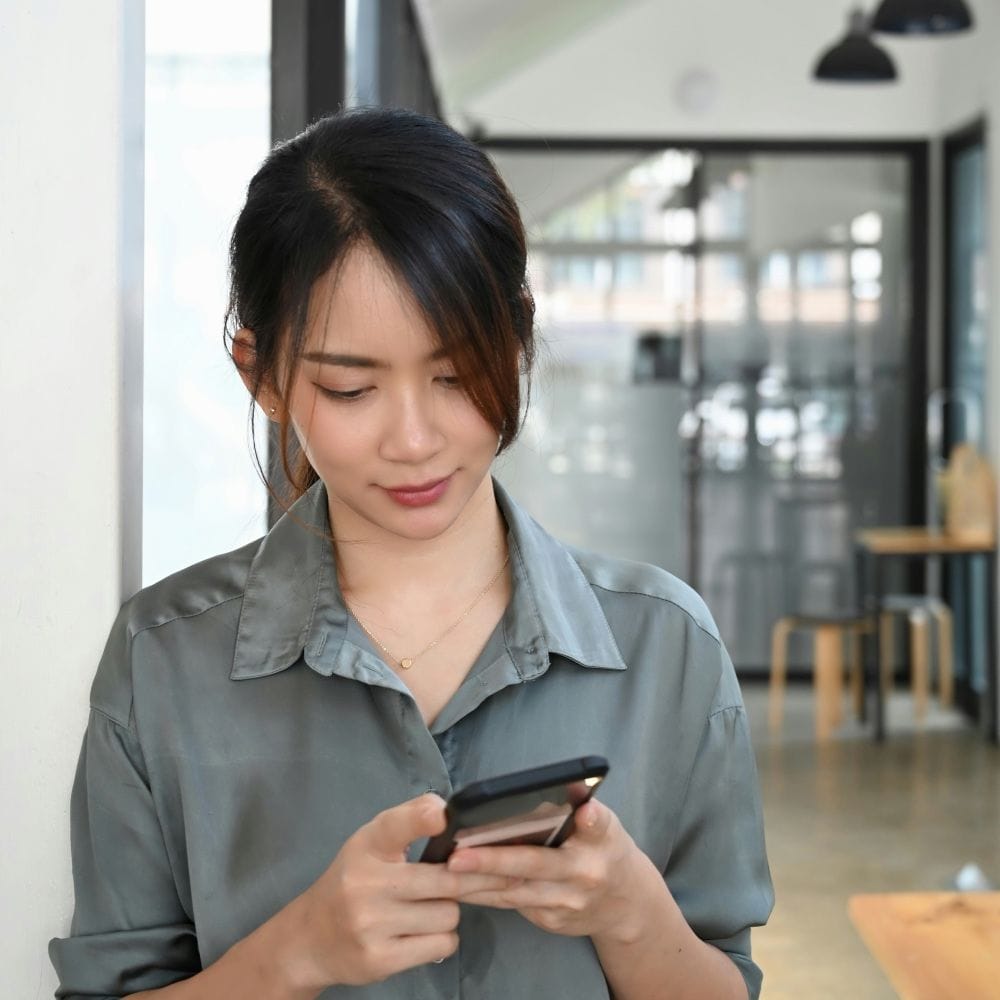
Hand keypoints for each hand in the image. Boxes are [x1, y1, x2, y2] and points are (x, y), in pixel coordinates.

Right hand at [287, 794, 510, 989]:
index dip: (423, 819)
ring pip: (448, 915)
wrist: (311, 937)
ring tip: (427, 910)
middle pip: (446, 880)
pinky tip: (423, 933)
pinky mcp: (380, 960)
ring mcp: (371, 924)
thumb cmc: (354, 880)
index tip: (442, 817)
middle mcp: (366, 883)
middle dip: (460, 882)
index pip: (396, 825)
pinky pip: (442, 945)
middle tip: (451, 883)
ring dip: (447, 913)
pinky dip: (442, 939)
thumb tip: (447, 811)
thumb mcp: (372, 842)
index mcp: (367, 846)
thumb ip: (410, 820)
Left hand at [446, 799, 654, 944]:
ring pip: (514, 892)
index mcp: (599, 845)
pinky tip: (456, 884)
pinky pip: (511, 905)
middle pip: (533, 867)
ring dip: (477, 883)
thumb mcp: (608, 825)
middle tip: (457, 857)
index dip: (587, 819)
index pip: (593, 827)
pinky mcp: (549, 922)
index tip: (580, 813)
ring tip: (444, 871)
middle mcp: (581, 878)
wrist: (626, 906)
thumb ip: (590, 810)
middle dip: (493, 862)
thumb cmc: (607, 851)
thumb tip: (569, 784)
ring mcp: (563, 905)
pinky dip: (483, 894)